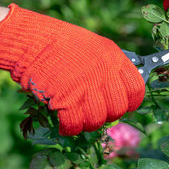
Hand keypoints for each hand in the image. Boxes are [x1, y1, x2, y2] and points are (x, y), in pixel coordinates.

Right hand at [0, 4, 144, 135]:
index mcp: (114, 58)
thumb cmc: (63, 43)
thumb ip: (111, 67)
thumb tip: (121, 89)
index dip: (131, 102)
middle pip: (118, 108)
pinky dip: (70, 128)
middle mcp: (104, 73)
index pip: (136, 89)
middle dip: (108, 115)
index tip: (125, 106)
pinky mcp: (65, 100)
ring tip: (79, 116)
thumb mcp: (96, 46)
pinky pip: (75, 125)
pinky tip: (65, 124)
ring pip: (98, 120)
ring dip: (88, 123)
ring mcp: (85, 87)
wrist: (32, 40)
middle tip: (96, 112)